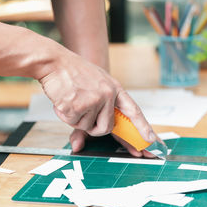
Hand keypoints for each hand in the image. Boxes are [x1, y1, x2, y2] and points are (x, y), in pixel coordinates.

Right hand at [39, 51, 162, 155]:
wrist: (55, 61)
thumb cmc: (74, 73)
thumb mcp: (93, 86)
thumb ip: (94, 113)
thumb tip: (79, 145)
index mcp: (115, 89)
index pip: (133, 111)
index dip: (143, 127)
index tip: (151, 140)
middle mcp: (107, 95)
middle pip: (106, 128)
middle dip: (93, 128)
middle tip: (83, 110)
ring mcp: (93, 100)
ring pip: (86, 127)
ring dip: (76, 119)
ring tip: (73, 98)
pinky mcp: (77, 105)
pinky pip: (72, 123)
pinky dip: (65, 115)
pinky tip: (64, 98)